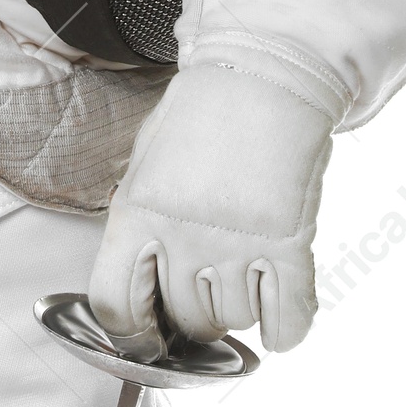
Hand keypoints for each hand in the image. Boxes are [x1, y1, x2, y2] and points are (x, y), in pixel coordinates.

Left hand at [88, 63, 334, 351]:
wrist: (264, 75)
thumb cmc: (201, 115)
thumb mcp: (145, 164)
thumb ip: (138, 224)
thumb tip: (141, 285)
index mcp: (136, 212)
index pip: (115, 306)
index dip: (131, 330)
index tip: (148, 330)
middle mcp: (183, 235)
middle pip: (184, 320)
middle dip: (194, 315)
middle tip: (209, 282)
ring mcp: (238, 242)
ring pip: (234, 320)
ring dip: (240, 309)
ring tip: (244, 269)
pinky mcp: (290, 243)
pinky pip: (288, 321)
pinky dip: (285, 329)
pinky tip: (278, 315)